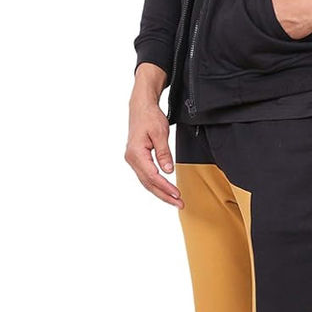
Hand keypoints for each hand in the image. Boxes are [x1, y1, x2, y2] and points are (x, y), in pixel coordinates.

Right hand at [125, 73, 183, 208]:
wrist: (141, 108)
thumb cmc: (149, 117)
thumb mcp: (160, 133)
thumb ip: (164, 153)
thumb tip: (168, 170)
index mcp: (136, 153)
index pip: (152, 176)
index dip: (165, 187)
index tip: (177, 194)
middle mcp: (132, 159)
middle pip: (148, 183)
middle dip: (164, 195)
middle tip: (179, 203)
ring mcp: (133, 160)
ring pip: (147, 181)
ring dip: (161, 192)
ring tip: (175, 200)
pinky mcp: (137, 159)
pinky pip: (146, 176)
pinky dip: (156, 184)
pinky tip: (165, 190)